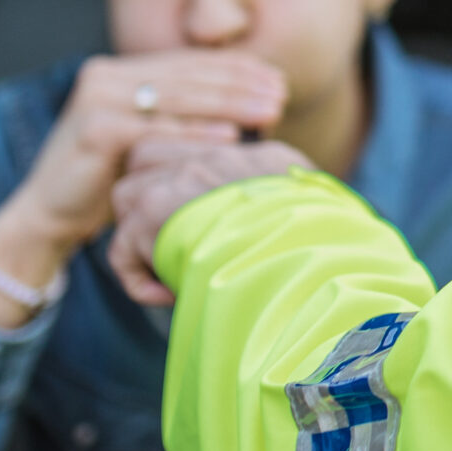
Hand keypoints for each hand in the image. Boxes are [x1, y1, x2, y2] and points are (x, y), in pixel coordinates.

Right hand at [0, 52, 284, 326]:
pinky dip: (196, 133)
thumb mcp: (151, 140)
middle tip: (281, 96)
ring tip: (268, 111)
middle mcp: (108, 75)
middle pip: (189, 77)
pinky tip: (230, 136)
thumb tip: (254, 104)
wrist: (49, 214)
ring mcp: (98, 98)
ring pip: (178, 98)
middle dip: (241, 85)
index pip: (191, 63)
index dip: (238, 69)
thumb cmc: (109, 180)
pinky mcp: (94, 127)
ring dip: (229, 104)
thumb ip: (185, 116)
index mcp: (123, 71)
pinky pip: (156, 129)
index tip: (278, 81)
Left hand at [108, 137, 312, 306]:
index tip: (204, 227)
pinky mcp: (155, 211)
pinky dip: (137, 276)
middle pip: (155, 156)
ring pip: (128, 194)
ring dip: (140, 235)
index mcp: (262, 161)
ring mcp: (183, 179)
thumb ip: (300, 212)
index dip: (190, 186)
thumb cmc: (330, 253)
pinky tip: (168, 296)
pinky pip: (121, 246)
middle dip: (151, 196)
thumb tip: (300, 229)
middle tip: (171, 243)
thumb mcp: (326, 221)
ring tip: (169, 270)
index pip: (207, 154)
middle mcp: (219, 159)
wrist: (315, 258)